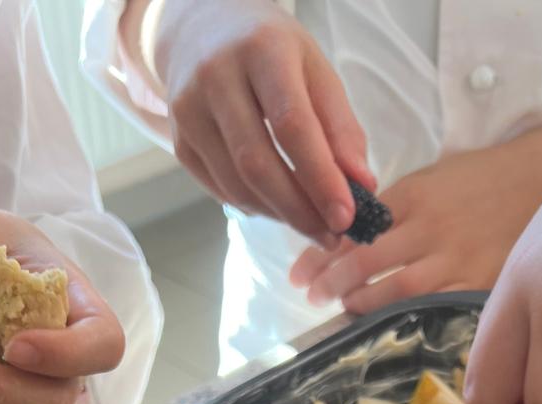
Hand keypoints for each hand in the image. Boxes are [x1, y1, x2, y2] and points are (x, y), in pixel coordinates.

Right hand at [155, 0, 371, 240]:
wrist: (202, 27)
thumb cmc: (271, 51)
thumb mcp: (315, 69)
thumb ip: (340, 127)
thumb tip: (362, 186)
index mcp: (262, 50)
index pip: (292, 124)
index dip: (320, 178)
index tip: (347, 217)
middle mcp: (216, 76)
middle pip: (258, 164)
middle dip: (300, 211)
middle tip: (332, 236)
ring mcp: (189, 110)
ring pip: (237, 185)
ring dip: (280, 215)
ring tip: (311, 224)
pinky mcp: (179, 140)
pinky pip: (220, 190)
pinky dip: (255, 208)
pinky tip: (278, 207)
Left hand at [289, 121, 541, 315]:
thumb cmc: (485, 178)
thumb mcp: (436, 177)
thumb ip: (397, 207)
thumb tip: (350, 236)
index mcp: (415, 194)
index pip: (357, 226)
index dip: (324, 252)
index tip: (299, 273)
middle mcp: (431, 227)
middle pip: (369, 259)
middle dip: (334, 280)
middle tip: (312, 296)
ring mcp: (456, 258)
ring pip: (399, 289)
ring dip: (365, 303)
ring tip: (344, 310)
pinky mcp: (480, 282)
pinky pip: (437, 306)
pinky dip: (409, 318)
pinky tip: (391, 326)